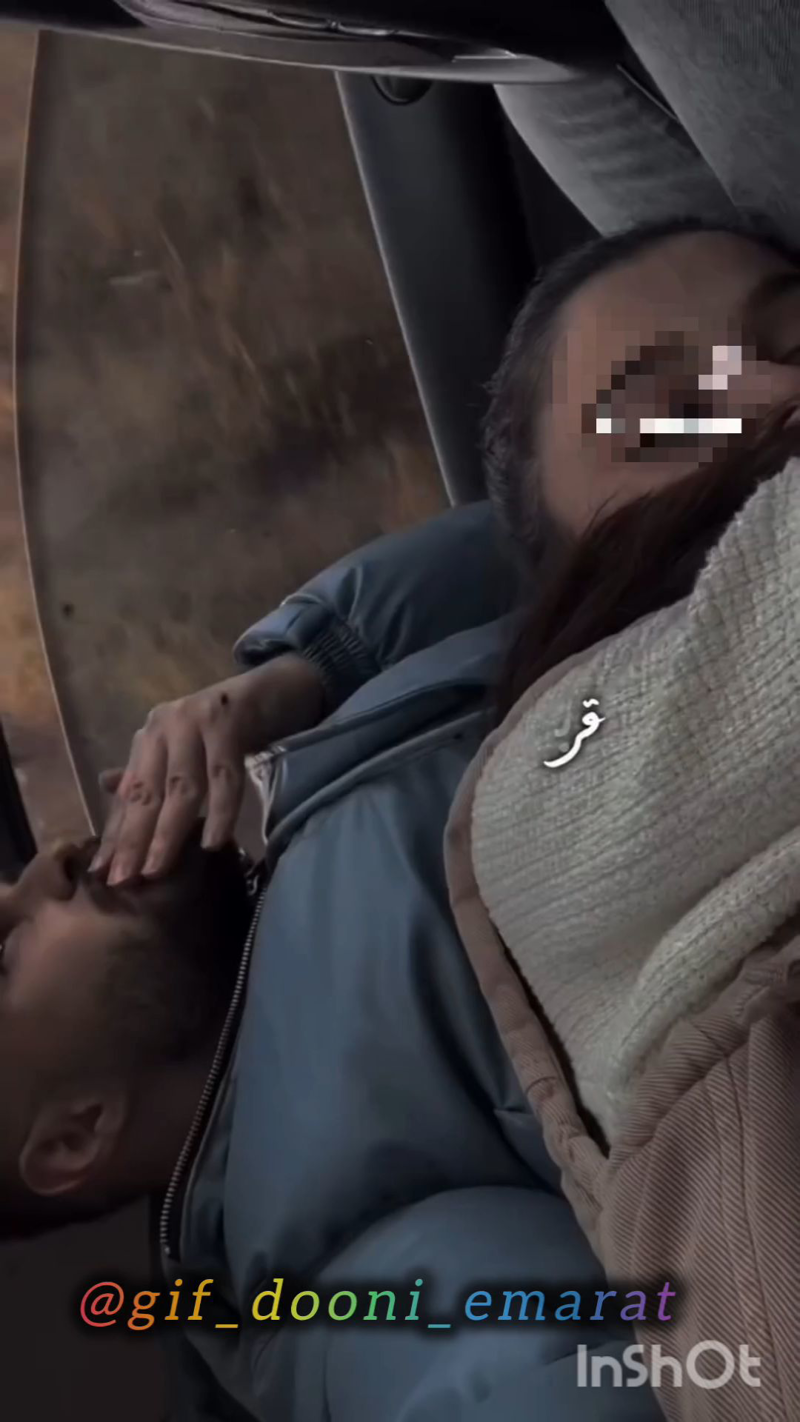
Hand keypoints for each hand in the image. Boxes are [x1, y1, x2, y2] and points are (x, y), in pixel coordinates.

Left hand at [92, 654, 323, 885]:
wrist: (276, 688)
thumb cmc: (231, 726)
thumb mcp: (186, 750)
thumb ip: (153, 772)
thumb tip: (110, 793)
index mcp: (152, 736)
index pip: (129, 793)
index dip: (117, 834)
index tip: (102, 874)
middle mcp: (165, 725)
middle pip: (146, 791)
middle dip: (133, 838)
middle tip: (124, 880)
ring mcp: (195, 720)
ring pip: (181, 787)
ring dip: (168, 831)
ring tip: (157, 869)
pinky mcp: (228, 720)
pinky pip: (223, 776)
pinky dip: (219, 811)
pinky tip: (213, 841)